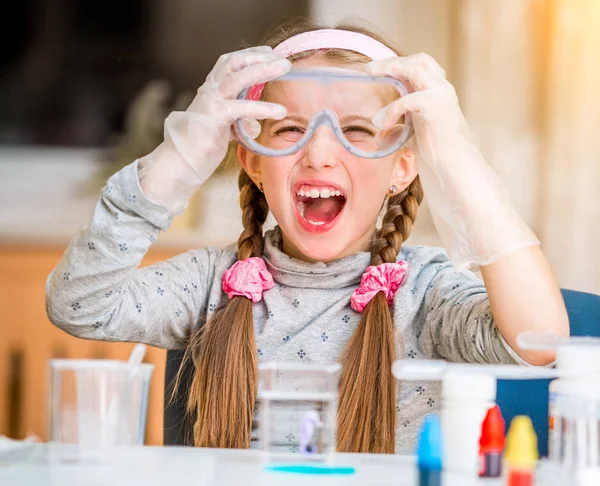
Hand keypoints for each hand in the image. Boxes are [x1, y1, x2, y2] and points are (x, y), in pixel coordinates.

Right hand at [138, 46, 290, 212]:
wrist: (179, 163)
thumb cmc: (199, 149)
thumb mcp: (221, 131)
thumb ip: (236, 124)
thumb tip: (254, 127)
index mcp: (209, 91)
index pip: (228, 63)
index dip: (248, 55)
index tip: (268, 53)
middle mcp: (208, 91)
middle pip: (234, 63)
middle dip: (258, 57)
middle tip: (282, 59)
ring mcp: (210, 102)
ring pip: (238, 77)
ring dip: (263, 70)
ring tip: (285, 69)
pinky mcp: (214, 117)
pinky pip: (242, 108)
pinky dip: (263, 108)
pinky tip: (280, 111)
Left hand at [366, 54, 538, 269]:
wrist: (464, 186)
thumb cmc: (444, 171)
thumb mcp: (418, 144)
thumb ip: (405, 132)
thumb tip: (381, 135)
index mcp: (438, 104)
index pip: (421, 73)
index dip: (399, 69)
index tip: (374, 72)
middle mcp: (442, 98)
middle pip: (422, 61)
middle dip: (394, 62)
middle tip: (370, 68)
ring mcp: (443, 102)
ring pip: (418, 67)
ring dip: (392, 68)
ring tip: (370, 73)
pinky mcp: (439, 114)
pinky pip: (410, 99)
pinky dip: (391, 109)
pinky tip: (380, 125)